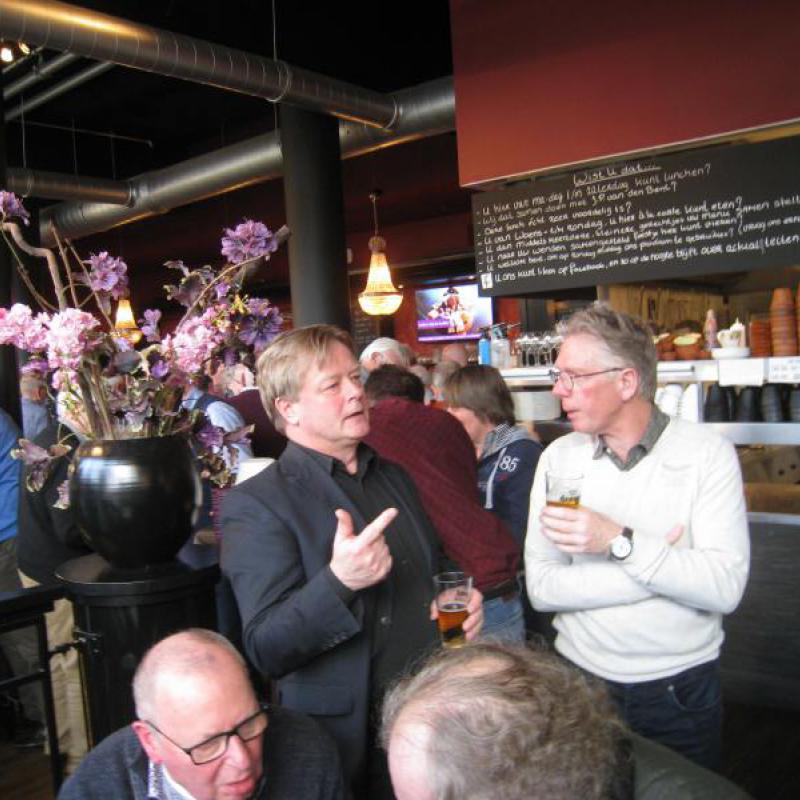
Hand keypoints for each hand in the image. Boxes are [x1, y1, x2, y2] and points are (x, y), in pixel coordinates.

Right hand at [329, 508, 395, 590]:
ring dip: (378, 547)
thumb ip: (344, 524)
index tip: (393, 511)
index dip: (384, 519)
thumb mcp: (340, 540)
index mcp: (358, 547)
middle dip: (374, 538)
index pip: (373, 530)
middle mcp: (369, 556)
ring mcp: (377, 565)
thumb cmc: (342, 557)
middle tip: (363, 545)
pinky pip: (389, 556)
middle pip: (380, 537)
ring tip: (367, 553)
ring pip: (385, 546)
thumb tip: (340, 511)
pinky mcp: (383, 572)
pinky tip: (373, 560)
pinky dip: (382, 556)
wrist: (343, 580)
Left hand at [429, 588, 483, 640]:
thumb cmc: (448, 597)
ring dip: (474, 630)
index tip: (469, 610)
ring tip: (467, 636)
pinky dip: (473, 634)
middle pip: (479, 612)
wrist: (451, 601)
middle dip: (472, 621)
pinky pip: (477, 629)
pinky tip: (468, 639)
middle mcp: (475, 604)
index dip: (475, 603)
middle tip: (464, 627)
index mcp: (469, 594)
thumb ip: (436, 605)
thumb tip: (434, 616)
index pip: (477, 597)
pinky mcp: (475, 623)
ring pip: (479, 622)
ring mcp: (476, 614)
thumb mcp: (441, 598)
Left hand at [540, 506, 686, 554]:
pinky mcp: (581, 549)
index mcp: (584, 517)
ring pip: (559, 537)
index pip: (563, 513)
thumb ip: (576, 511)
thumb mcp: (590, 512)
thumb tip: (559, 507)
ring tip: (543, 528)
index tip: (544, 509)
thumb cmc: (602, 523)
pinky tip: (552, 538)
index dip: (551, 511)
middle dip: (546, 521)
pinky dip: (556, 542)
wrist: (615, 539)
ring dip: (548, 532)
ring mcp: (581, 541)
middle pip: (558, 525)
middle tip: (541, 517)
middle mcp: (581, 529)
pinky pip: (564, 547)